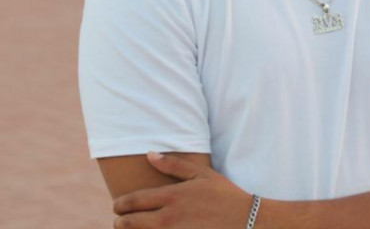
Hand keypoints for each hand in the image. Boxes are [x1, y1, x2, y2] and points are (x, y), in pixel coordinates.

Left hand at [112, 152, 252, 227]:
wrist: (244, 221)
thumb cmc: (223, 195)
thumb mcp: (201, 174)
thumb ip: (173, 165)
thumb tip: (149, 154)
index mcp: (172, 196)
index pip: (132, 202)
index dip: (120, 204)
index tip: (118, 205)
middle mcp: (168, 218)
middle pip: (128, 223)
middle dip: (120, 222)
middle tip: (121, 220)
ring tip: (134, 228)